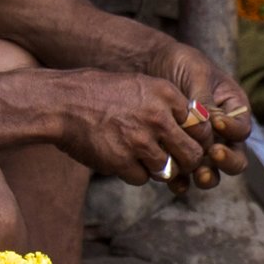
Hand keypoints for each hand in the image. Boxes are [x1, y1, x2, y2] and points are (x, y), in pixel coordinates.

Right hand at [51, 71, 214, 186]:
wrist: (62, 103)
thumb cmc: (100, 94)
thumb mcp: (140, 85)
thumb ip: (168, 104)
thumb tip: (196, 124)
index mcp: (165, 94)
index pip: (201, 125)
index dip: (198, 139)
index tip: (189, 143)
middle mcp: (157, 117)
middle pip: (192, 153)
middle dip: (186, 162)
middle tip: (176, 162)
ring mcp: (140, 141)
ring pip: (168, 170)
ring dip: (157, 168)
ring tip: (140, 156)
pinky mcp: (122, 161)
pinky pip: (142, 178)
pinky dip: (134, 173)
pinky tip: (121, 159)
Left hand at [136, 38, 250, 188]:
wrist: (151, 66)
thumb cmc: (181, 64)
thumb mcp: (197, 74)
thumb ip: (205, 100)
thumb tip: (210, 124)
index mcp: (233, 110)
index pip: (242, 128)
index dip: (233, 130)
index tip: (217, 124)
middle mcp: (222, 134)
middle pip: (235, 157)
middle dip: (227, 160)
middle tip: (213, 153)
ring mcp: (202, 147)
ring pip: (214, 171)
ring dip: (208, 176)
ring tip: (198, 173)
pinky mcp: (180, 155)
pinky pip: (187, 176)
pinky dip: (183, 182)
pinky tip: (175, 182)